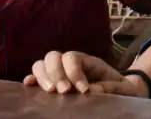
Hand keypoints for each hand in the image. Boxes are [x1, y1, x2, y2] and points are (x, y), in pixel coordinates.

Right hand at [23, 51, 148, 96]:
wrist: (122, 93)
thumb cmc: (122, 89)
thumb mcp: (122, 88)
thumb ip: (109, 87)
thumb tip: (90, 91)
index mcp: (89, 62)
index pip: (73, 57)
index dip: (74, 72)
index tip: (83, 91)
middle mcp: (71, 64)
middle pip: (54, 56)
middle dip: (56, 73)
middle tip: (64, 92)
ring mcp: (60, 72)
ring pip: (42, 64)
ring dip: (43, 76)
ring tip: (51, 92)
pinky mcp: (53, 84)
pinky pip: (36, 77)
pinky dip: (31, 80)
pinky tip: (29, 87)